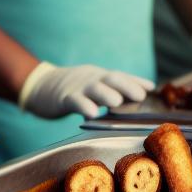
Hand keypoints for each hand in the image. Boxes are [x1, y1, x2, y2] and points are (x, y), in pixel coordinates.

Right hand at [17, 62, 154, 119]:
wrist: (40, 85)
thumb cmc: (72, 90)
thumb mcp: (92, 88)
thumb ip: (110, 93)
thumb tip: (133, 99)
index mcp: (100, 77)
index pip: (120, 76)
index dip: (135, 81)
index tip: (151, 87)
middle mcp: (92, 79)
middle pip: (111, 78)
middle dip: (127, 85)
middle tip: (140, 95)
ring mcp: (77, 87)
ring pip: (94, 88)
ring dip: (106, 94)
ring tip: (117, 102)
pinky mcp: (63, 97)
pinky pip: (75, 100)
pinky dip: (84, 105)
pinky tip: (92, 114)